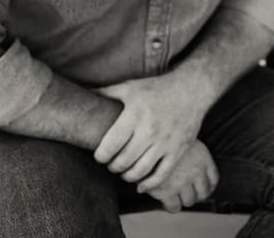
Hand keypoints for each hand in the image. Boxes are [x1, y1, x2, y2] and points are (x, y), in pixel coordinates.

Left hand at [93, 72, 207, 187]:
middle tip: (110, 164)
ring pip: (140, 171)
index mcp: (134, 114)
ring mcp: (165, 142)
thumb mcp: (130, 87)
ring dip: (127, 176)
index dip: (100, 156)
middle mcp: (149, 130)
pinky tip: (140, 184)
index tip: (99, 156)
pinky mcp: (178, 150)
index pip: (110, 145)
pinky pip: (160, 176)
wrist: (191, 89)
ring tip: (123, 171)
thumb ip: (106, 93)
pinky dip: (148, 185)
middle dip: (112, 166)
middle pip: (123, 161)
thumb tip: (82, 95)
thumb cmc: (156, 88)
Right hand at [144, 140, 218, 212]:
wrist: (145, 139)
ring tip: (176, 194)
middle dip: (196, 193)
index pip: (213, 178)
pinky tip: (167, 200)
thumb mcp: (183, 137)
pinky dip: (172, 205)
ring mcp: (181, 182)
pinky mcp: (167, 191)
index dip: (208, 185)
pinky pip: (174, 207)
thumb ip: (191, 151)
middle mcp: (195, 171)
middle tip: (188, 191)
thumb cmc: (163, 134)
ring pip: (189, 201)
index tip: (203, 186)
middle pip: (203, 193)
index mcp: (202, 156)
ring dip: (184, 199)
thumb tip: (194, 165)